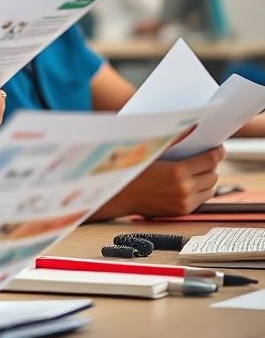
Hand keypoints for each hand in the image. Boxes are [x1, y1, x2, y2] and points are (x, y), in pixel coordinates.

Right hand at [97, 146, 223, 217]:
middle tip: (205, 159)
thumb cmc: (131, 171)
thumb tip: (192, 126)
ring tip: (198, 172)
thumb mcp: (151, 152)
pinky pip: (200, 200)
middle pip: (213, 175)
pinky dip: (199, 191)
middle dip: (211, 166)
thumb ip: (174, 140)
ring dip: (207, 180)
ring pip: (210, 189)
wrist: (119, 196)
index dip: (217, 152)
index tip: (218, 148)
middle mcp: (184, 188)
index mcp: (177, 171)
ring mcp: (184, 202)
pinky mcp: (181, 211)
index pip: (209, 160)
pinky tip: (189, 184)